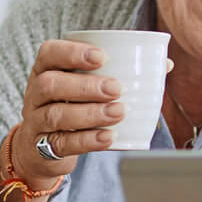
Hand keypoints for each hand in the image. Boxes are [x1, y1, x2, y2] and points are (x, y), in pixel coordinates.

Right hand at [0, 39, 125, 201]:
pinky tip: (108, 137)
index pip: (50, 53)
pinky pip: (61, 143)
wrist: (42, 150)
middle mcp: (35, 93)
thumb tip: (165, 64)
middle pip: (51, 84)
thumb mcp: (86, 87)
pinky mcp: (42, 148)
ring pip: (56, 115)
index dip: (72, 52)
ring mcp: (35, 121)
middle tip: (116, 88)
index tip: (102, 56)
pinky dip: (87, 141)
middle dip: (85, 86)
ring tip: (118, 112)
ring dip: (90, 113)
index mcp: (46, 70)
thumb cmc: (74, 106)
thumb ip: (119, 72)